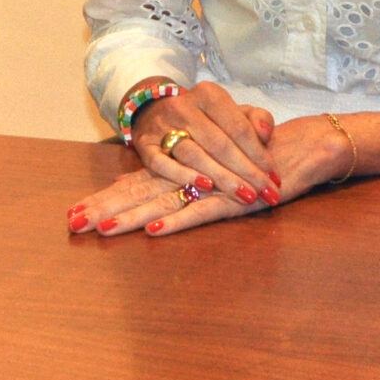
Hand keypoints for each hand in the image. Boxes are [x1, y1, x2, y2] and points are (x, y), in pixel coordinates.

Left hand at [71, 113, 357, 238]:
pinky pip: (204, 210)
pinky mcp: (238, 198)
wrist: (307, 148)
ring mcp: (215, 185)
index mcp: (185, 168)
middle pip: (142, 192)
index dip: (106, 197)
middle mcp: (194, 173)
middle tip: (72, 223)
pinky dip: (180, 220)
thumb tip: (130, 184)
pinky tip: (156, 231)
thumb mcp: (216, 168)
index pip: (138, 183)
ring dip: (134, 216)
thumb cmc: (260, 157)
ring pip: (166, 201)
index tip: (74, 213)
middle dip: (106, 208)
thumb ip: (176, 179)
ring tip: (103, 230)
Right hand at [126, 78, 281, 206]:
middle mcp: (184, 107)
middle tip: (266, 193)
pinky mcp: (144, 146)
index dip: (259, 153)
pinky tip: (205, 188)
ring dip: (222, 178)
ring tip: (244, 195)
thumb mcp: (233, 111)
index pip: (238, 127)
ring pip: (194, 154)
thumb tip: (266, 134)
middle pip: (219, 144)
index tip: (275, 176)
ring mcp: (161, 126)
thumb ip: (256, 119)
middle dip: (246, 172)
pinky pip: (163, 164)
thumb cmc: (206, 118)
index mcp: (209, 95)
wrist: (156, 111)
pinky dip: (184, 176)